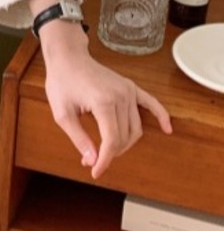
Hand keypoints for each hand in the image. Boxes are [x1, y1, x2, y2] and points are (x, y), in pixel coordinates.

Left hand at [40, 20, 171, 178]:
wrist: (68, 58)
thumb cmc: (62, 82)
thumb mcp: (62, 113)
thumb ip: (78, 138)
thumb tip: (93, 160)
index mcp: (103, 102)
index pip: (111, 141)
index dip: (104, 160)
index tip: (95, 172)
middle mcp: (121, 96)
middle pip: (124, 137)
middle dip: (110, 153)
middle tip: (91, 159)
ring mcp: (128, 91)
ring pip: (135, 128)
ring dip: (124, 144)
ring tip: (106, 150)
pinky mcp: (131, 87)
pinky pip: (151, 104)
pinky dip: (161, 117)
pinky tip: (167, 129)